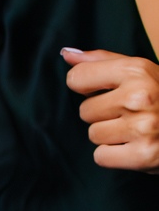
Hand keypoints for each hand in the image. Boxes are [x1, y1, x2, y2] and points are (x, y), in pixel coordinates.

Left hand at [62, 48, 158, 170]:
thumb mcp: (140, 71)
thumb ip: (102, 61)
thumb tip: (66, 54)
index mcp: (137, 71)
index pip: (78, 78)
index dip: (86, 87)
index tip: (104, 90)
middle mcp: (139, 96)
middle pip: (85, 111)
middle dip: (103, 114)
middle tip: (130, 113)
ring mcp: (142, 127)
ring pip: (93, 134)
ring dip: (110, 135)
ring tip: (134, 129)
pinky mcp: (143, 155)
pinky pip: (101, 156)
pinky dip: (114, 155)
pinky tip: (134, 146)